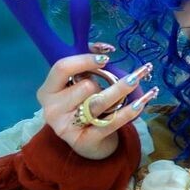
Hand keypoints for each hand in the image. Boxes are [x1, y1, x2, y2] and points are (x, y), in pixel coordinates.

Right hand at [37, 52, 158, 160]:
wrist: (86, 140)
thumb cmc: (83, 103)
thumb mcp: (79, 82)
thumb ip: (87, 62)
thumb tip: (105, 48)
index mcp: (48, 91)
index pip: (62, 68)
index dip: (84, 60)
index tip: (106, 58)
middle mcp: (52, 110)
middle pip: (85, 86)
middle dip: (107, 81)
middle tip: (124, 81)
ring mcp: (66, 127)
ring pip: (98, 102)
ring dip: (121, 90)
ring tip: (138, 79)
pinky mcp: (83, 141)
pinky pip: (110, 122)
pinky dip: (128, 112)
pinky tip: (141, 102)